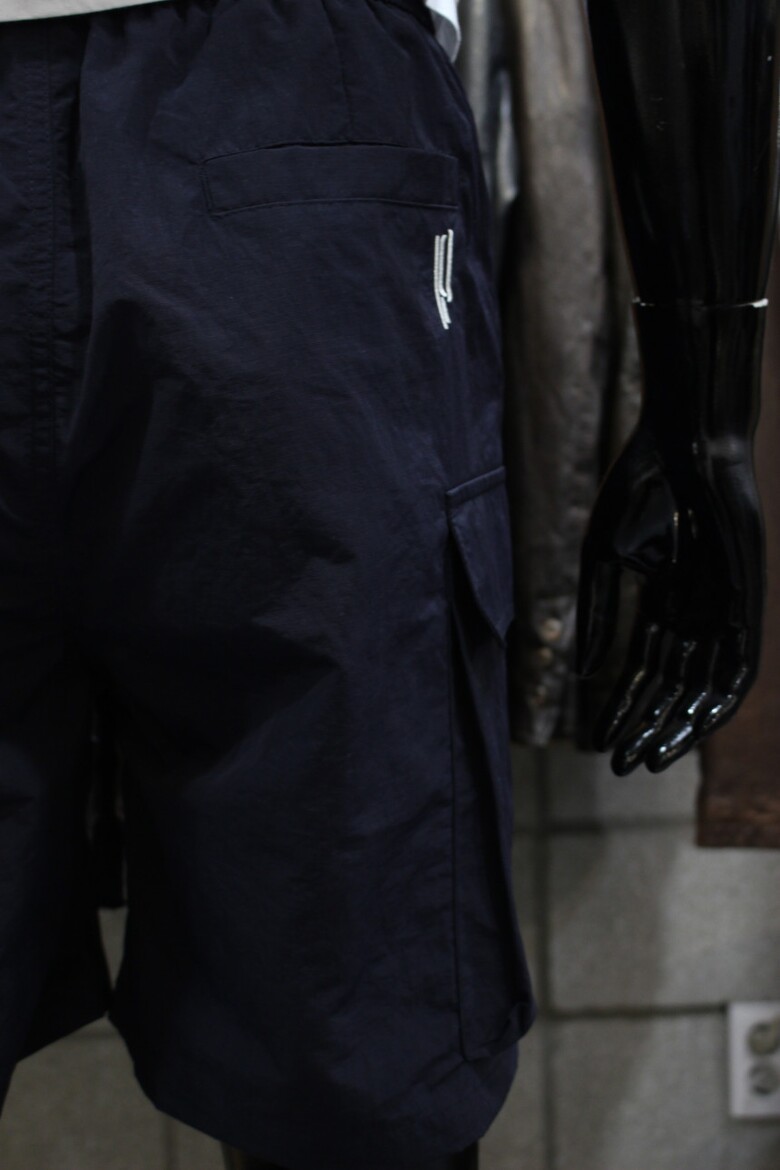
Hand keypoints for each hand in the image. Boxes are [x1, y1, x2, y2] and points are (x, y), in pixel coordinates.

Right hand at [575, 420, 764, 774]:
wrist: (687, 444)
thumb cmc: (642, 489)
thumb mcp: (602, 559)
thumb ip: (594, 614)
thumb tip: (583, 674)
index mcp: (663, 602)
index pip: (643, 670)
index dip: (623, 708)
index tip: (602, 745)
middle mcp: (695, 613)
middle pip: (672, 687)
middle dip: (647, 727)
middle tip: (622, 767)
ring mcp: (723, 609)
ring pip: (705, 686)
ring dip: (680, 726)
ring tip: (651, 760)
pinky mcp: (748, 601)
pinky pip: (742, 665)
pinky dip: (721, 700)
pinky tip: (697, 729)